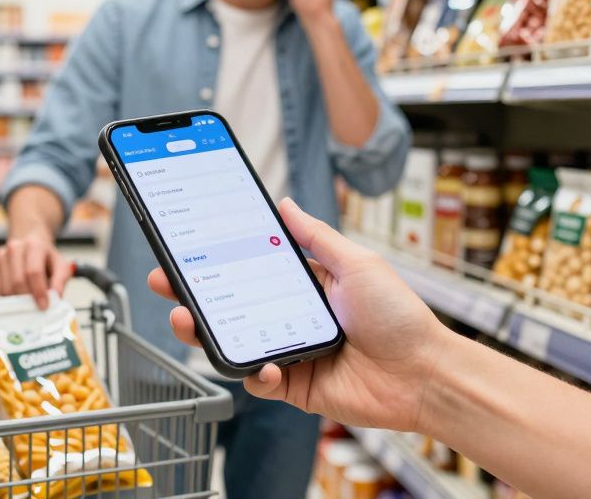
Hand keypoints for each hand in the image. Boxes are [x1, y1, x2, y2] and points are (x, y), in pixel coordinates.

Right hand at [0, 230, 71, 309]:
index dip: (38, 292)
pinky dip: (6, 295)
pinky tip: (16, 291)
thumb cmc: (46, 259)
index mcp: (34, 245)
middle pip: (17, 282)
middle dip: (27, 299)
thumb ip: (60, 280)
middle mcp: (15, 247)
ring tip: (27, 297)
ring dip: (16, 299)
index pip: (33, 272)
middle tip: (35, 307)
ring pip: (5, 288)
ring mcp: (0, 254)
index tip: (43, 306)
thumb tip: (56, 296)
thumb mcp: (61, 266)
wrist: (30, 246)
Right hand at [147, 197, 449, 431]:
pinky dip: (254, 374)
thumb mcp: (356, 263)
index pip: (248, 268)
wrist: (425, 373)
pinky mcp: (295, 387)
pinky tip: (263, 366)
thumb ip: (316, 237)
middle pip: (230, 304)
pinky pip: (260, 381)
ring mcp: (290, 352)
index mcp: (303, 284)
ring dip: (206, 332)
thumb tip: (284, 203)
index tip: (185, 247)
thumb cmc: (398, 315)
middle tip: (165, 281)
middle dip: (192, 294)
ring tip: (187, 320)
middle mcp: (290, 317)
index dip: (215, 259)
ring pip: (235, 342)